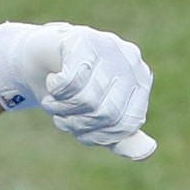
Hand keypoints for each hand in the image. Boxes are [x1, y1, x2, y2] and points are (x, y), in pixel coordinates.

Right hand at [0, 22, 156, 159]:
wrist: (41, 55)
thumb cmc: (73, 90)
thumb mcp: (98, 117)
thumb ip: (122, 137)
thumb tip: (147, 150)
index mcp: (139, 80)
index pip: (128, 124)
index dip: (99, 136)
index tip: (80, 129)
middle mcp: (129, 60)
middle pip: (107, 114)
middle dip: (77, 123)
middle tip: (61, 115)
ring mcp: (107, 45)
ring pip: (87, 99)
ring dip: (61, 109)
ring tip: (52, 100)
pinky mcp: (81, 38)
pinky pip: (70, 81)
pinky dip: (55, 90)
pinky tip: (52, 80)